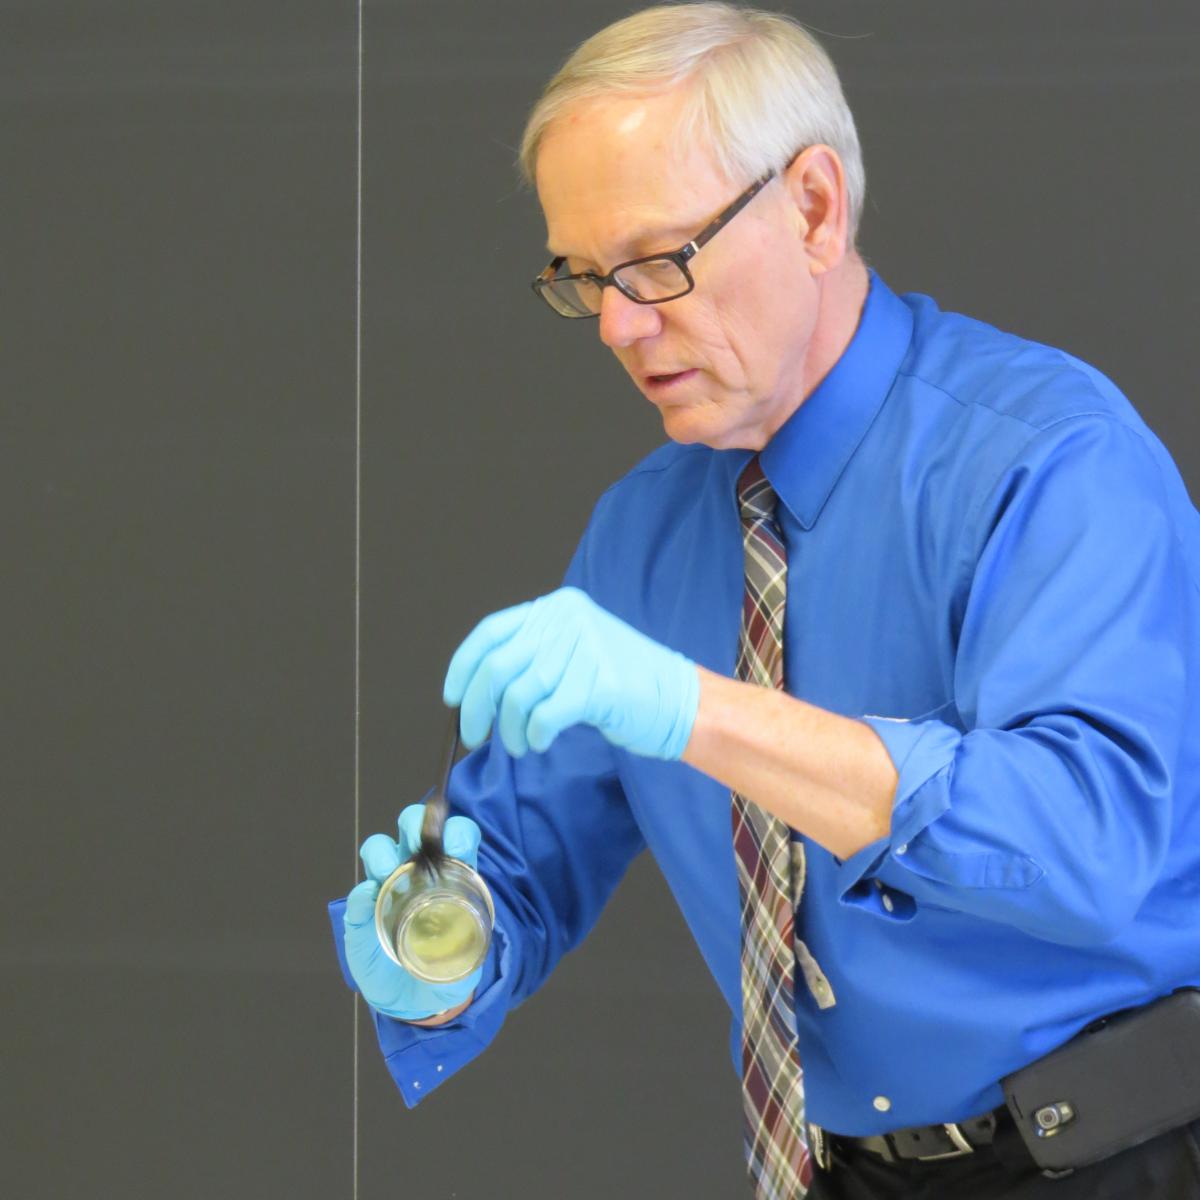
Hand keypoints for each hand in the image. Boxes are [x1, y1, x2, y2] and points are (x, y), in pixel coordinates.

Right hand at [343, 803, 483, 1021]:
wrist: (413, 1002)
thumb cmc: (446, 973)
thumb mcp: (466, 965)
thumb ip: (467, 955)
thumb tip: (457, 933)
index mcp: (451, 874)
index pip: (456, 835)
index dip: (458, 832)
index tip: (459, 845)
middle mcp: (417, 871)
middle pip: (413, 827)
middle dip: (415, 825)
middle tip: (417, 848)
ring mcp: (386, 888)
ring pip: (379, 848)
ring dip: (382, 854)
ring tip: (387, 873)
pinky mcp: (361, 913)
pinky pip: (358, 894)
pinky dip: (362, 894)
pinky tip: (369, 901)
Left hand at [443, 585, 699, 759]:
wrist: (678, 701)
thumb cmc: (619, 685)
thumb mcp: (572, 652)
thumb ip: (531, 657)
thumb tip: (473, 691)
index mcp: (557, 608)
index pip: (490, 632)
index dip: (462, 666)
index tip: (451, 698)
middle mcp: (567, 621)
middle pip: (497, 667)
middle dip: (476, 708)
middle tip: (474, 736)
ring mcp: (584, 650)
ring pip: (517, 696)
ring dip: (509, 730)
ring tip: (518, 745)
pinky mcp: (599, 685)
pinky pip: (544, 717)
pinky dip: (533, 735)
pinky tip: (539, 742)